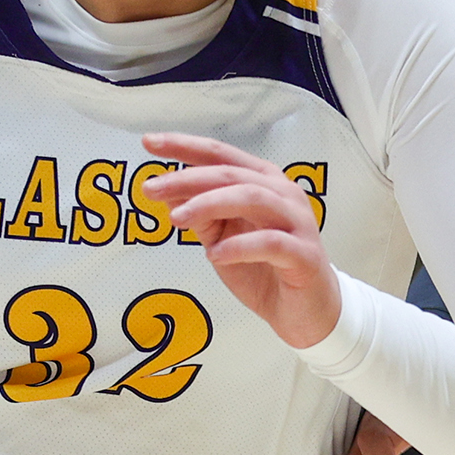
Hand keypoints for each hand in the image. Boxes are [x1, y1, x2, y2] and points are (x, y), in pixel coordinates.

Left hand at [136, 132, 338, 348]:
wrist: (305, 311)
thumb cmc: (265, 269)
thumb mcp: (222, 239)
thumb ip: (200, 215)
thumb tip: (166, 193)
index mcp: (263, 182)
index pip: (221, 155)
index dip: (184, 146)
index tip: (149, 142)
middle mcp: (283, 194)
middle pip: (231, 174)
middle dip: (187, 179)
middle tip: (151, 189)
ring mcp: (297, 223)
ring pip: (252, 198)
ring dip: (210, 205)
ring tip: (177, 220)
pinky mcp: (304, 255)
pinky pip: (271, 243)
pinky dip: (239, 246)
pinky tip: (215, 255)